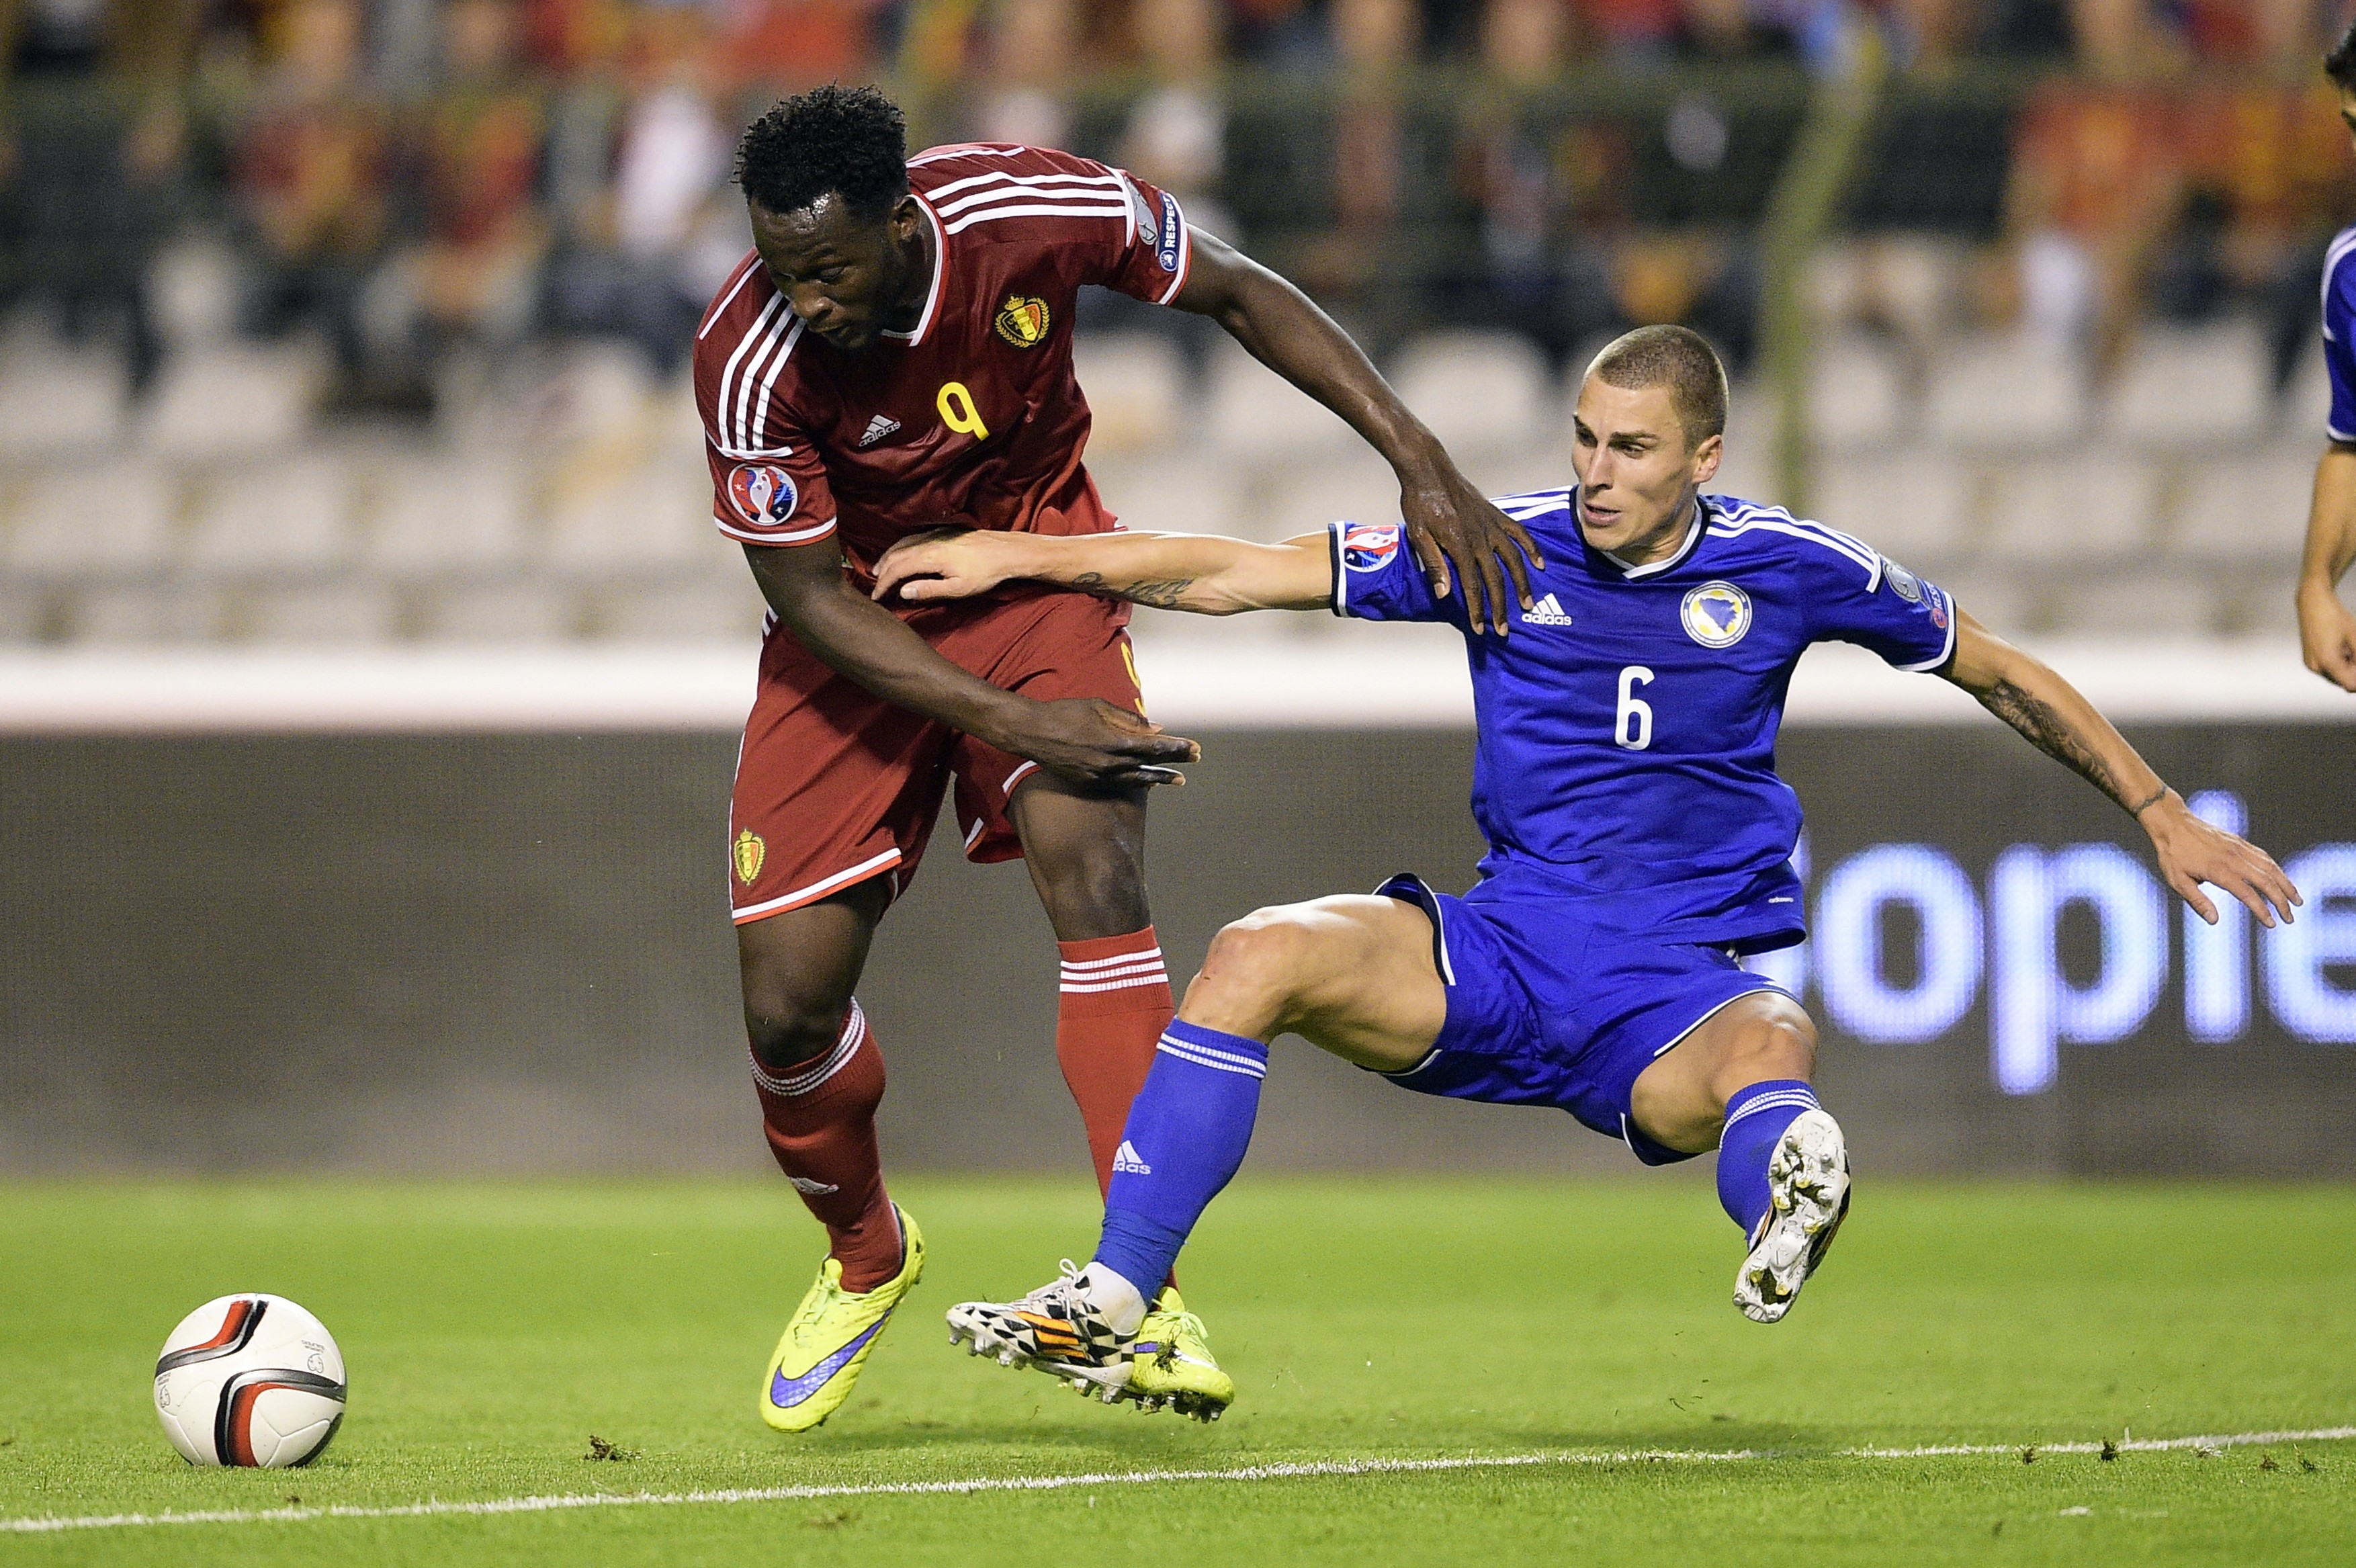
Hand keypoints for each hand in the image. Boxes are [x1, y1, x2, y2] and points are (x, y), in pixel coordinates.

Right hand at [872, 527, 1012, 603]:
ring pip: (903, 544)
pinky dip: (901, 548)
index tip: (876, 597)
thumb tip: (903, 591)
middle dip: (882, 570)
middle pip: (896, 555)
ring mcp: (935, 534)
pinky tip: (903, 554)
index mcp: (929, 557)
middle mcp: (928, 542)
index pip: (897, 570)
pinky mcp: (943, 532)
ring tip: (881, 569)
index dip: (884, 584)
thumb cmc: (985, 573)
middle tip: (875, 585)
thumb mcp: (958, 589)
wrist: (1007, 552)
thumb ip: (928, 590)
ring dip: (889, 557)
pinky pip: (913, 538)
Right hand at [996, 697, 1200, 790]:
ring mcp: (1100, 775)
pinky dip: (1137, 782)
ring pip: (1137, 779)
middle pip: (1151, 765)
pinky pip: (1120, 784)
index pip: (1156, 747)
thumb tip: (1156, 728)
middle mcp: (1111, 762)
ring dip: (1160, 778)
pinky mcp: (1089, 782)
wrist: (1032, 732)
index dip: (1178, 748)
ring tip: (1178, 780)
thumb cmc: (1066, 713)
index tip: (1195, 748)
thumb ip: (1130, 720)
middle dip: (1175, 763)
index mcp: (1116, 741)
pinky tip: (1148, 783)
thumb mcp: (1100, 707)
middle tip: (1195, 760)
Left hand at [1397, 461, 1542, 636]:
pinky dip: (1532, 548)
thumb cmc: (1419, 503)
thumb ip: (1433, 564)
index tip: (1480, 628)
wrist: (1429, 471)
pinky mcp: (1497, 514)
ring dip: (1522, 583)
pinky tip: (1540, 564)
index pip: (1472, 586)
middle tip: (1503, 629)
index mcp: (1459, 545)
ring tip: (1527, 603)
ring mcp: (1491, 525)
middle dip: (1500, 607)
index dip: (1477, 610)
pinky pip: (1520, 533)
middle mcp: (1480, 538)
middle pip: (1495, 579)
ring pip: (1513, 559)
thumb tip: (1443, 594)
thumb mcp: (1418, 535)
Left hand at [2144, 793, 2301, 926]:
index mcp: (2219, 870)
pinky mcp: (2240, 842)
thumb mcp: (2177, 880)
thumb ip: (2197, 901)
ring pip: (2271, 867)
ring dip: (2286, 884)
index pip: (2248, 893)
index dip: (2262, 910)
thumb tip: (2215, 920)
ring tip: (2297, 900)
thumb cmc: (2172, 854)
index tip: (2272, 924)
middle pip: (2266, 881)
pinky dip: (2277, 869)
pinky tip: (2281, 879)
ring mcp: (2239, 848)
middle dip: (2281, 901)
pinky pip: (2264, 856)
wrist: (2172, 822)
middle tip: (2290, 918)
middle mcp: (2234, 858)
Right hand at [2297, 581, 2355, 692]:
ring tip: (2350, 647)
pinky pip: (2328, 668)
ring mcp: (2311, 663)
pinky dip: (2339, 662)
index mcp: (2327, 662)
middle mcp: (2316, 666)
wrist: (2313, 602)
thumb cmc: (2332, 615)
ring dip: (2347, 667)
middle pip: (2342, 681)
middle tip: (2355, 650)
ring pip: (2336, 676)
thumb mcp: (2355, 636)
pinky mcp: (2310, 658)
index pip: (2350, 685)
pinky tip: (2342, 647)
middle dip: (2354, 671)